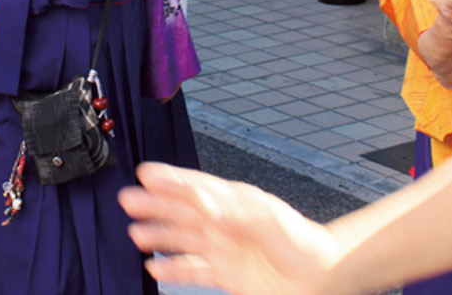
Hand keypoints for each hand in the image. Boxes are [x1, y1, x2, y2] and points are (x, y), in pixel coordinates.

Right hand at [120, 163, 338, 294]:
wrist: (322, 276)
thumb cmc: (302, 242)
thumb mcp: (267, 219)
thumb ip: (233, 211)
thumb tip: (204, 206)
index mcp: (233, 202)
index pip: (194, 187)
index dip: (170, 180)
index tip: (146, 173)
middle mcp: (224, 223)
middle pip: (182, 212)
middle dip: (154, 205)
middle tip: (128, 200)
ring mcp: (224, 249)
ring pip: (183, 240)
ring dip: (159, 236)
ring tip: (134, 234)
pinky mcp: (227, 274)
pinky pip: (194, 270)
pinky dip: (174, 269)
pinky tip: (157, 268)